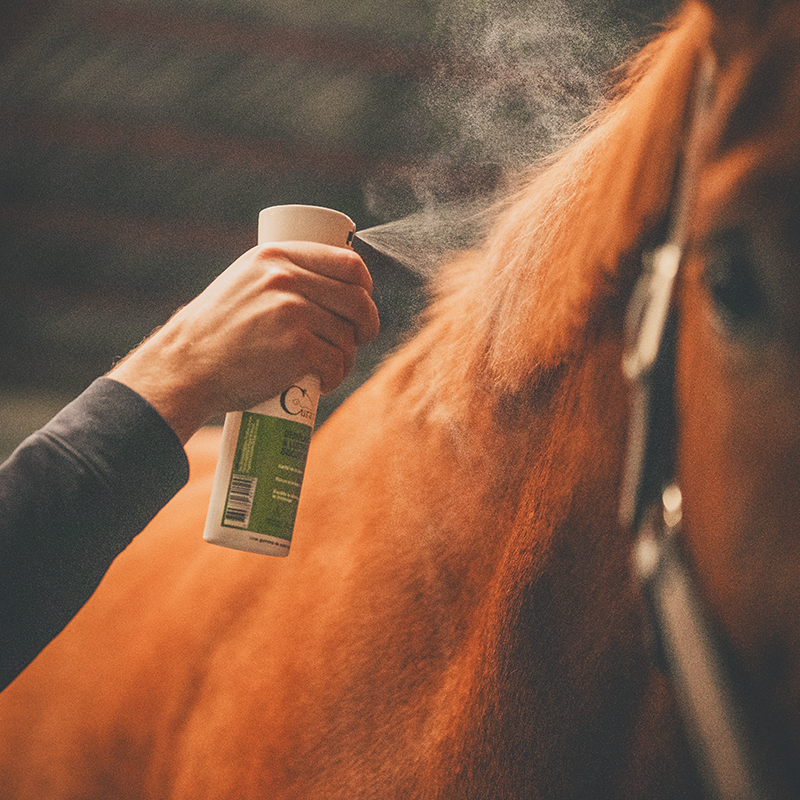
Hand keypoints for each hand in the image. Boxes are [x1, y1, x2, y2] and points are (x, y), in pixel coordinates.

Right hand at [108, 242, 379, 442]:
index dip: (364, 287)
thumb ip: (280, 276)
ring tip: (328, 367)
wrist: (184, 367)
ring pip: (347, 336)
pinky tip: (321, 382)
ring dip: (346, 357)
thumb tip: (330, 284)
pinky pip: (337, 362)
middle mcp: (286, 278)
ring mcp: (291, 312)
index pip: (349, 263)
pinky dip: (335, 377)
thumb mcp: (243, 283)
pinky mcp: (295, 347)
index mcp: (276, 256)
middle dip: (366, 325)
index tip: (360, 305)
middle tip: (358, 341)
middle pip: (357, 300)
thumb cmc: (215, 332)